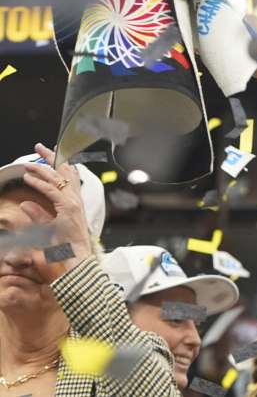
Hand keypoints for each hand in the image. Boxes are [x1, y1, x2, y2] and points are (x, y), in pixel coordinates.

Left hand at [18, 143, 93, 279]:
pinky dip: (40, 183)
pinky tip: (29, 178)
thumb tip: (25, 204)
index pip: (67, 177)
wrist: (77, 262)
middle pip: (66, 172)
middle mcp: (76, 201)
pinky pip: (52, 192)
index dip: (57, 164)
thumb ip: (38, 216)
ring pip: (59, 179)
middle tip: (40, 147)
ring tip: (28, 163)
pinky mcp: (68, 211)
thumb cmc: (65, 250)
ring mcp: (74, 205)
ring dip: (43, 168)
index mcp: (74, 203)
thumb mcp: (47, 230)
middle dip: (53, 158)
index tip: (47, 153)